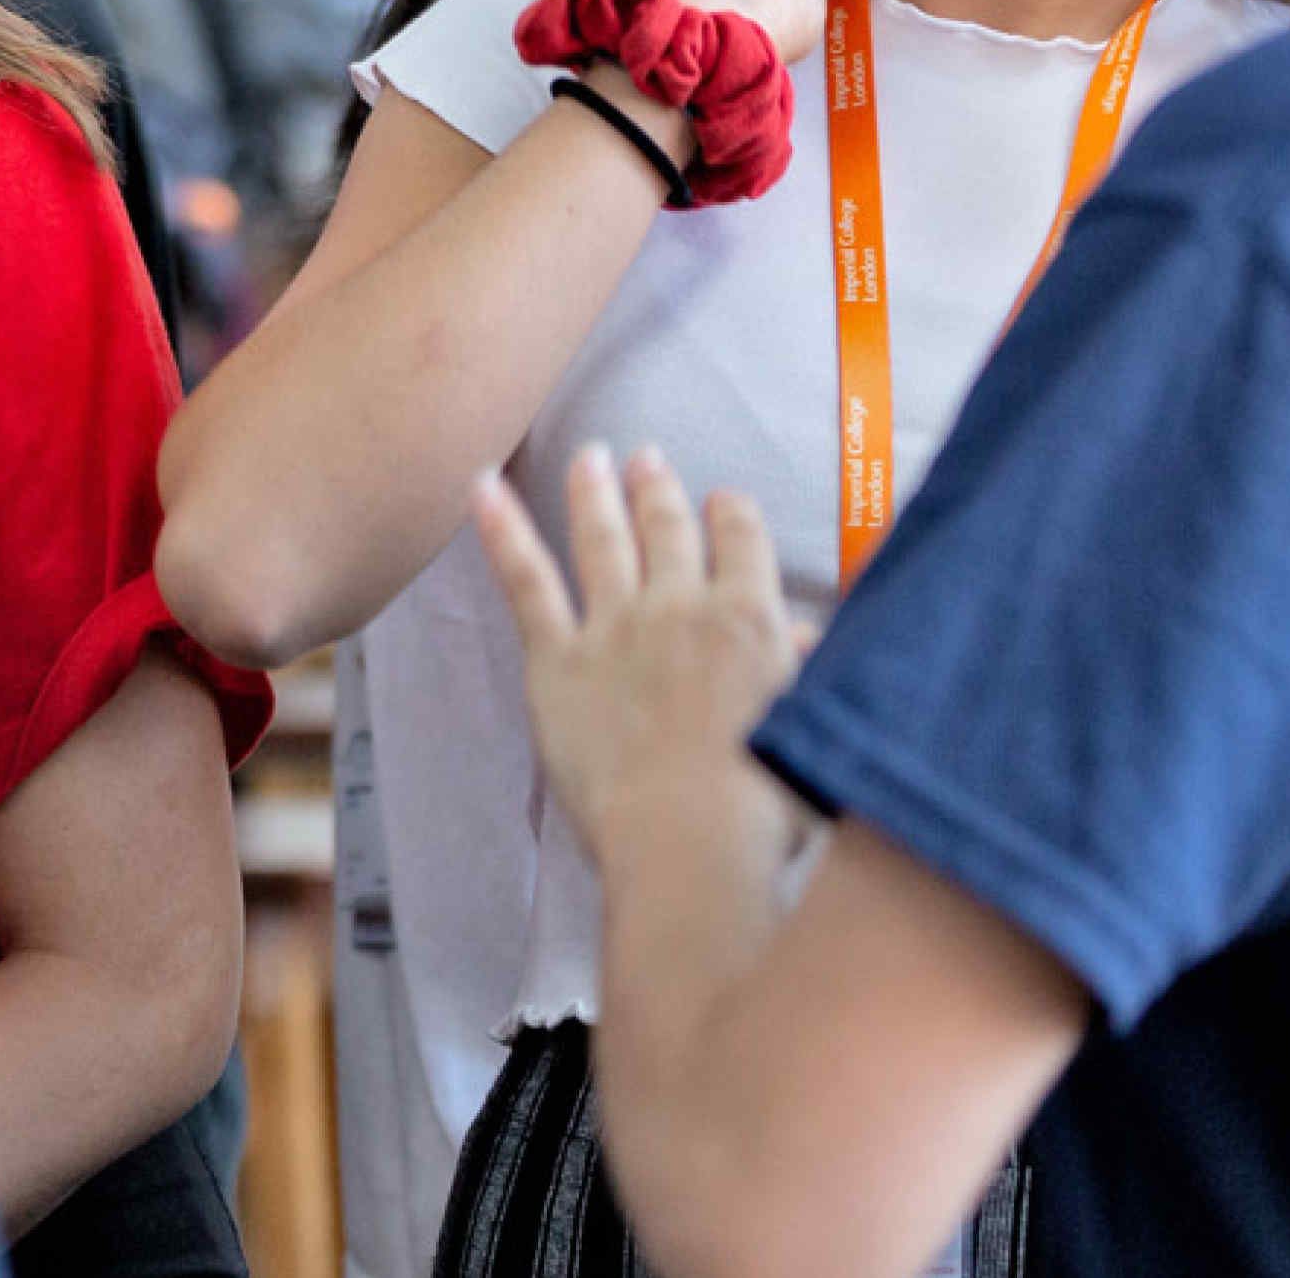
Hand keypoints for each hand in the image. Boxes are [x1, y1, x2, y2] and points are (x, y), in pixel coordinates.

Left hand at [475, 448, 811, 876]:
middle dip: (657, 489)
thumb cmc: (764, 801)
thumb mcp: (808, 726)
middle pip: (667, 529)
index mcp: (749, 619)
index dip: (731, 515)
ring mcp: (614, 626)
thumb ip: (802, 671)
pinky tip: (481, 486)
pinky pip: (526, 580)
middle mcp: (681, 605)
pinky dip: (501, 528)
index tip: (723, 501)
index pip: (742, 542)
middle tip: (646, 458)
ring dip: (594, 490)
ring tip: (590, 456)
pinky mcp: (556, 658)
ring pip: (601, 538)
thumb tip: (805, 636)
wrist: (688, 833)